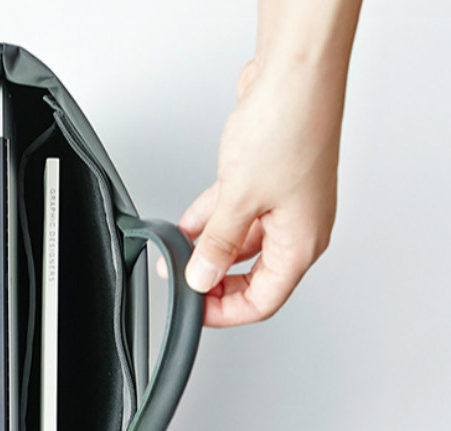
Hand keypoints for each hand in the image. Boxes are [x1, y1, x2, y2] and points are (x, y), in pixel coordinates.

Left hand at [175, 56, 345, 326]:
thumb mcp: (239, 198)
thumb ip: (216, 244)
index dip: (224, 312)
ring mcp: (284, 205)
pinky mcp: (269, 183)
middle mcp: (298, 229)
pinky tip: (185, 225)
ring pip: (240, 244)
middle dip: (213, 282)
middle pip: (251, 277)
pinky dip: (210, 222)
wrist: (297, 71)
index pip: (262, 301)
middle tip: (182, 284)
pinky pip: (236, 215)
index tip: (194, 310)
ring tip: (175, 253)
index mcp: (302, 244)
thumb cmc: (288, 126)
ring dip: (206, 250)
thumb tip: (200, 277)